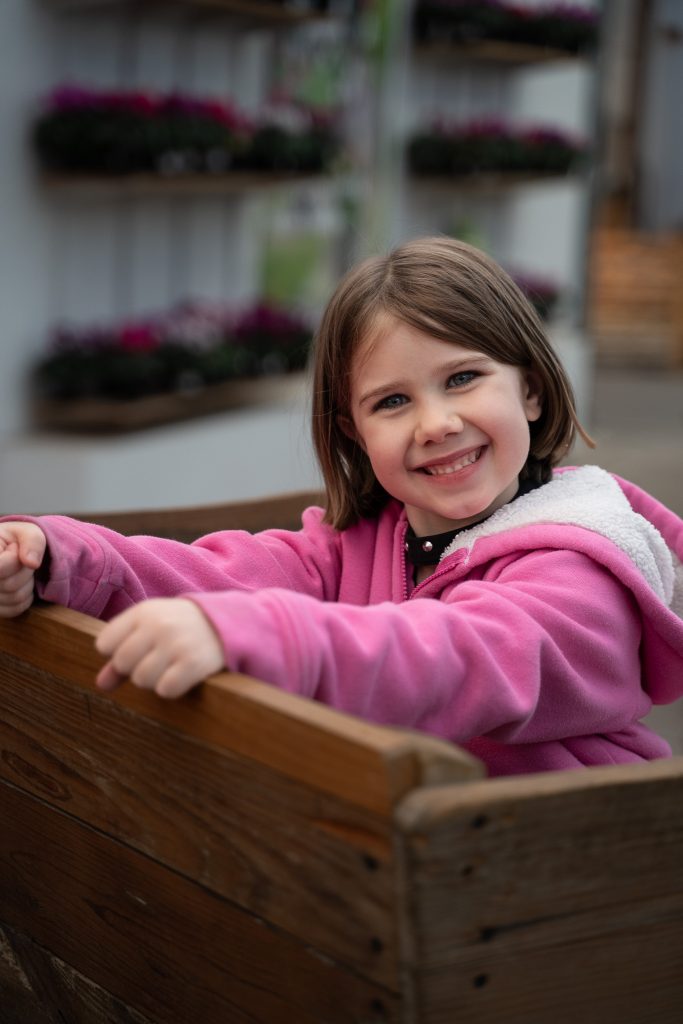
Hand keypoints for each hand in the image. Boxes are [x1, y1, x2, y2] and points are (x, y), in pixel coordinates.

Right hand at [0, 522, 46, 616]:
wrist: (11, 553)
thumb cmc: (17, 541)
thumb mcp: (27, 532)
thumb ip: (32, 541)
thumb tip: (32, 563)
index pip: (1, 567)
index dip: (15, 558)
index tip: (13, 548)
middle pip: (10, 585)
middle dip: (24, 571)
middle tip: (19, 561)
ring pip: (14, 598)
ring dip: (26, 584)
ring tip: (17, 572)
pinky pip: (15, 609)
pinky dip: (24, 598)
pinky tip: (18, 585)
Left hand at [94, 598, 224, 698]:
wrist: (223, 623)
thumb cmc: (177, 627)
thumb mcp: (148, 629)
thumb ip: (121, 653)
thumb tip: (101, 684)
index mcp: (143, 612)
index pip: (104, 644)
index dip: (116, 652)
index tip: (135, 649)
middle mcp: (158, 626)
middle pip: (122, 663)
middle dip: (134, 668)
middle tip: (154, 660)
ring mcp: (176, 644)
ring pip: (142, 679)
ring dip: (153, 680)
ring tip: (169, 667)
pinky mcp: (194, 663)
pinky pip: (165, 689)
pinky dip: (171, 688)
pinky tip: (181, 675)